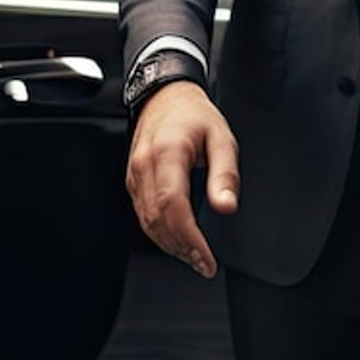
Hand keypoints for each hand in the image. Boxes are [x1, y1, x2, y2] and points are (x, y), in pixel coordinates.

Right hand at [125, 81, 237, 278]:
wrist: (165, 95)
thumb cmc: (193, 115)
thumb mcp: (222, 137)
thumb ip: (226, 173)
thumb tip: (226, 207)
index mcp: (167, 152)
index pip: (172, 206)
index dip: (189, 238)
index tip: (206, 258)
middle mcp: (144, 165)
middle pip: (157, 220)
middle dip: (181, 248)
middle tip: (204, 264)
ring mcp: (134, 174)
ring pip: (146, 221)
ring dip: (169, 245)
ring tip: (194, 258)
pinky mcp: (133, 180)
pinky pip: (142, 214)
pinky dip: (159, 232)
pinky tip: (177, 241)